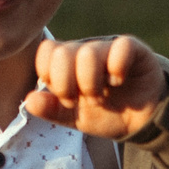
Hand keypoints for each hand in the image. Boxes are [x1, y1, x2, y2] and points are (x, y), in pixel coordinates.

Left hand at [27, 35, 167, 138]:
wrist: (140, 121)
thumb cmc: (105, 114)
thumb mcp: (74, 118)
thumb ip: (51, 110)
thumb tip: (28, 101)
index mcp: (67, 63)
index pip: (47, 52)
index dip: (50, 75)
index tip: (63, 97)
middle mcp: (86, 50)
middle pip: (63, 53)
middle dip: (67, 84)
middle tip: (80, 99)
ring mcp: (109, 48)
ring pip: (88, 53)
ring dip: (91, 82)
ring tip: (100, 96)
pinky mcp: (133, 49)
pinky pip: (120, 47)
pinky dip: (116, 69)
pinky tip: (119, 81)